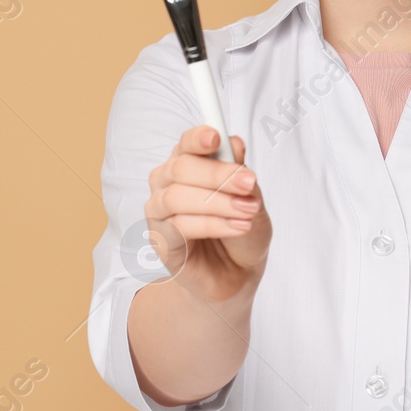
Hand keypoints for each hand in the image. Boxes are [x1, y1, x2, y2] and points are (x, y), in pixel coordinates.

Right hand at [143, 125, 272, 303]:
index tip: (216, 137)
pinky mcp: (159, 240)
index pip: (186, 143)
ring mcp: (159, 212)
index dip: (197, 138)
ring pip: (178, 197)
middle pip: (181, 168)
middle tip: (249, 183)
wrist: (239, 273)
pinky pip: (180, 226)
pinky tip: (236, 227)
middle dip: (218, 175)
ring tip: (248, 212)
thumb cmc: (242, 230)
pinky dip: (213, 225)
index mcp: (188, 164)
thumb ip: (240, 173)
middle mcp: (167, 183)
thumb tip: (234, 143)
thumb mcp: (251, 198)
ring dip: (219, 203)